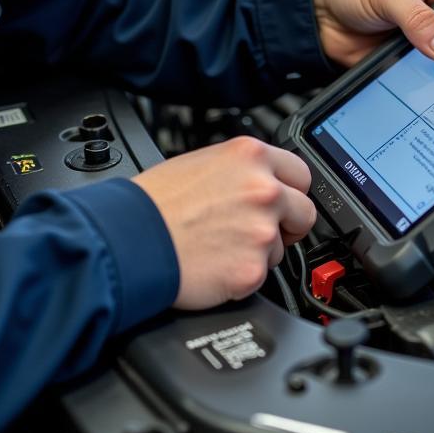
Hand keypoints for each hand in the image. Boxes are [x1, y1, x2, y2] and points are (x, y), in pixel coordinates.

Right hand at [132, 137, 315, 309]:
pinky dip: (242, 276)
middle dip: (286, 225)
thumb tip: (265, 181)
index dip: (291, 192)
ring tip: (221, 246)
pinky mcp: (252, 269)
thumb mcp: (204, 162)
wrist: (129, 239)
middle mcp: (263, 188)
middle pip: (305, 212)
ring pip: (282, 247)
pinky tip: (215, 265)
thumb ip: (243, 170)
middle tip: (256, 231)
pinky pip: (261, 276)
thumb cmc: (155, 203)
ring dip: (259, 251)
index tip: (284, 203)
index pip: (301, 173)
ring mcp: (261, 229)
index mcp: (251, 156)